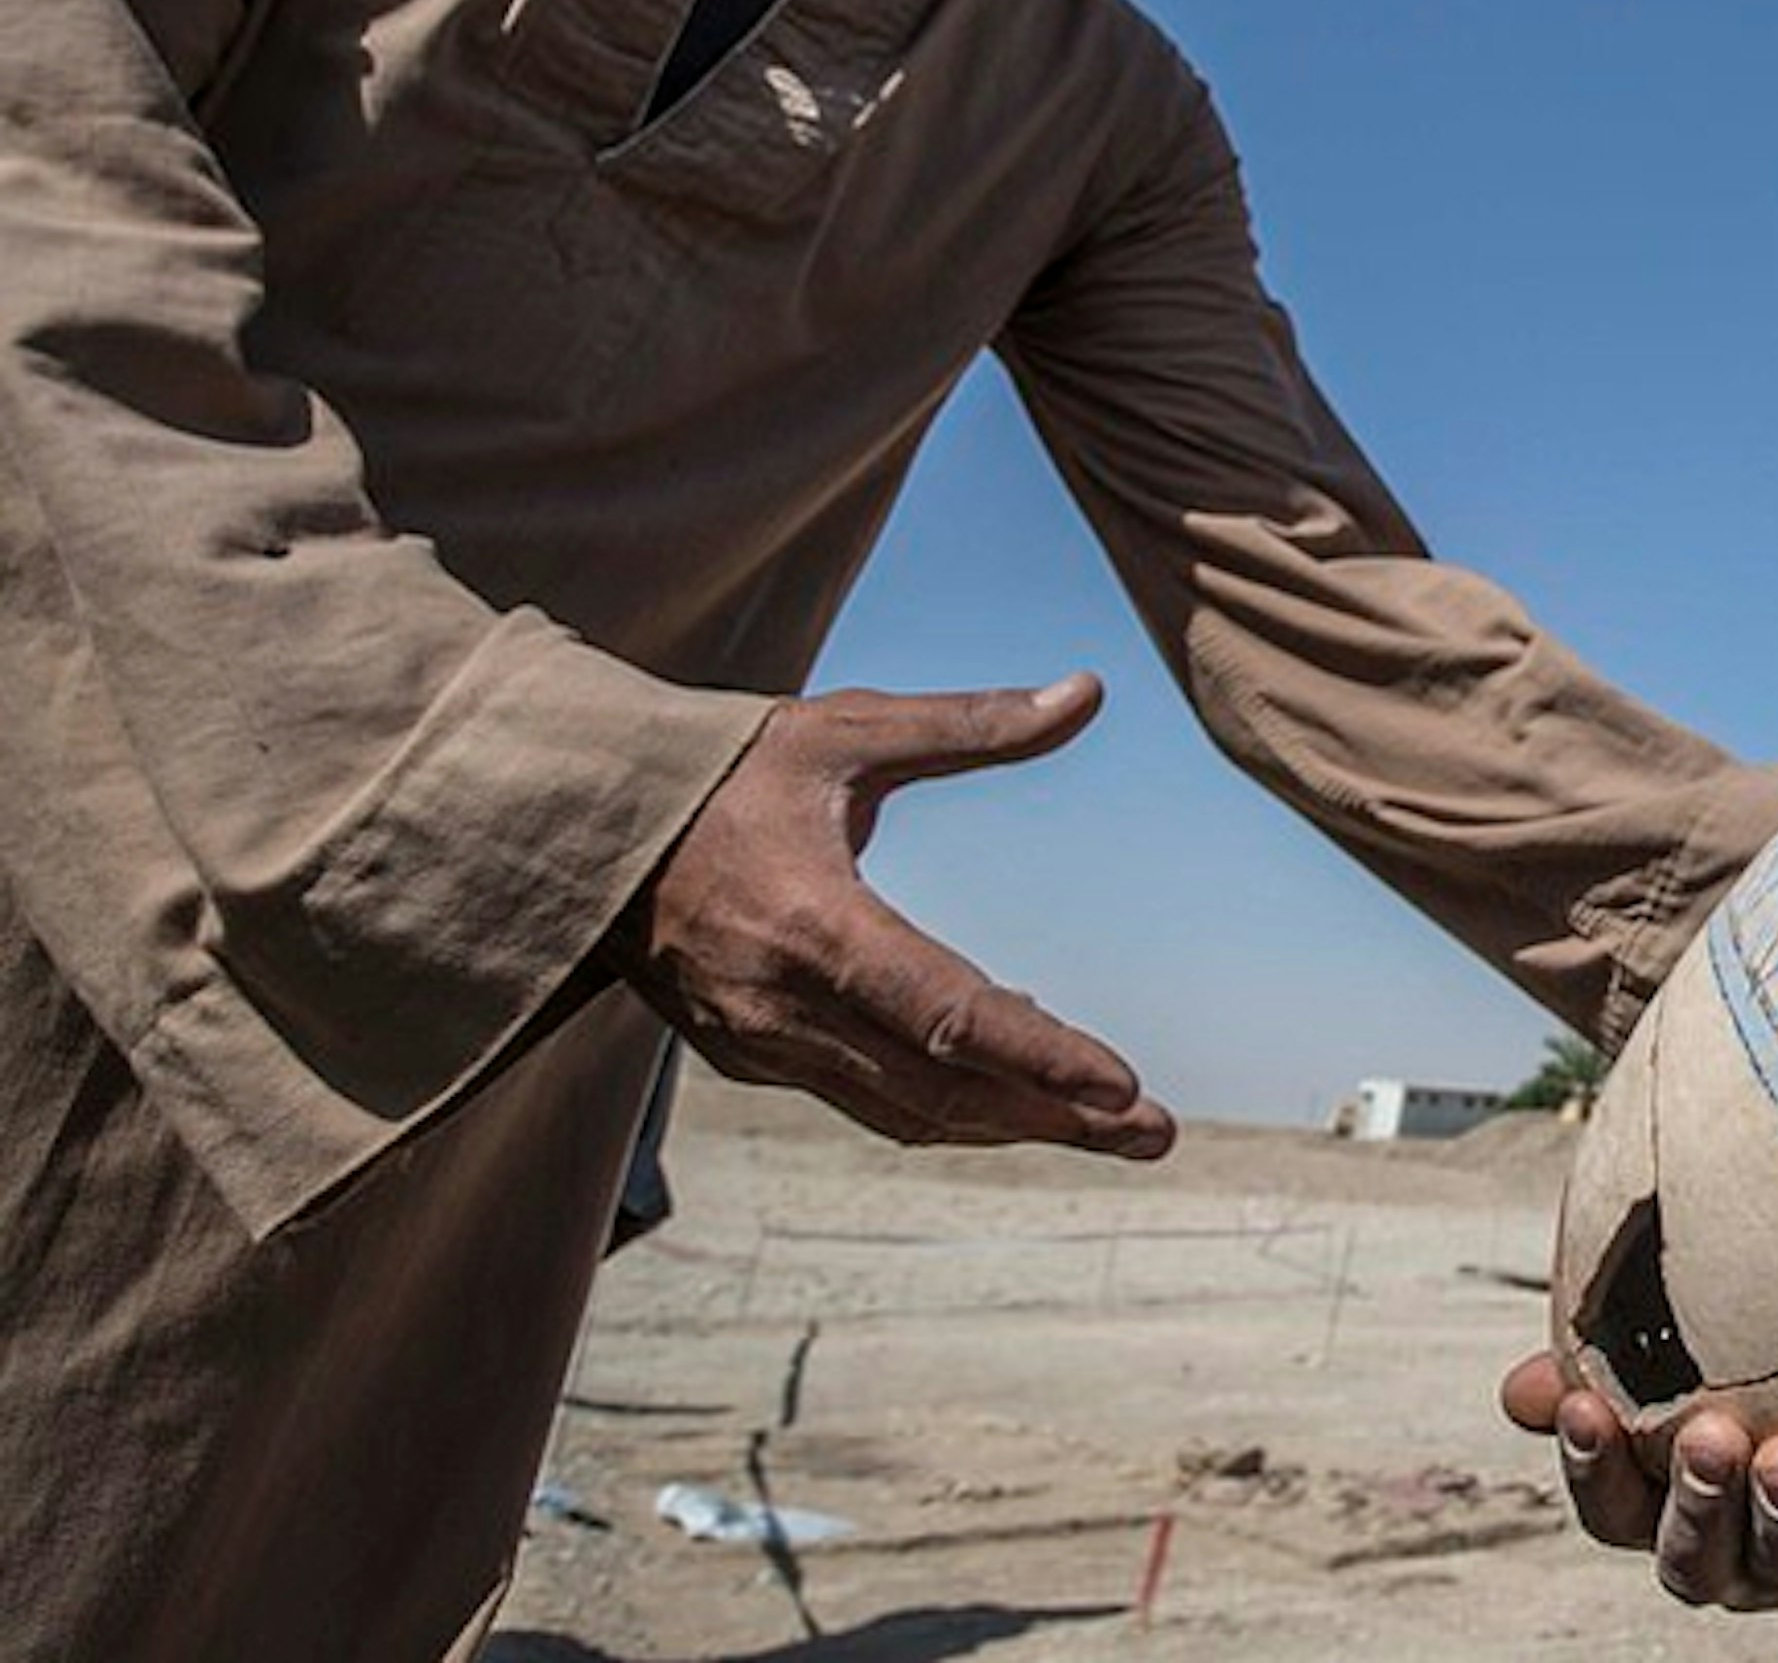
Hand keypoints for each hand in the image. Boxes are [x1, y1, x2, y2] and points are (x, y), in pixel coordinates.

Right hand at [604, 673, 1173, 1159]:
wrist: (577, 828)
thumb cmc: (724, 770)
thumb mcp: (845, 730)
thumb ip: (971, 724)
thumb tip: (1089, 691)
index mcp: (813, 925)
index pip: (946, 1014)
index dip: (1038, 1057)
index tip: (1122, 1088)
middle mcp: (783, 1005)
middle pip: (941, 1089)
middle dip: (1054, 1116)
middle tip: (1155, 1133)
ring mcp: (760, 1044)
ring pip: (907, 1111)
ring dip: (1011, 1123)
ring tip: (1109, 1126)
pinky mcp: (749, 1058)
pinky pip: (868, 1097)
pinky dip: (948, 1099)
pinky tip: (1015, 1084)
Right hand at [1497, 1354, 1777, 1612]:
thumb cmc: (1749, 1379)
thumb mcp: (1678, 1368)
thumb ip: (1608, 1368)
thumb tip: (1522, 1388)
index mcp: (1662, 1512)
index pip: (1612, 1510)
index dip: (1593, 1465)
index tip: (1585, 1406)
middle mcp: (1724, 1558)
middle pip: (1691, 1557)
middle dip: (1699, 1501)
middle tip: (1710, 1437)